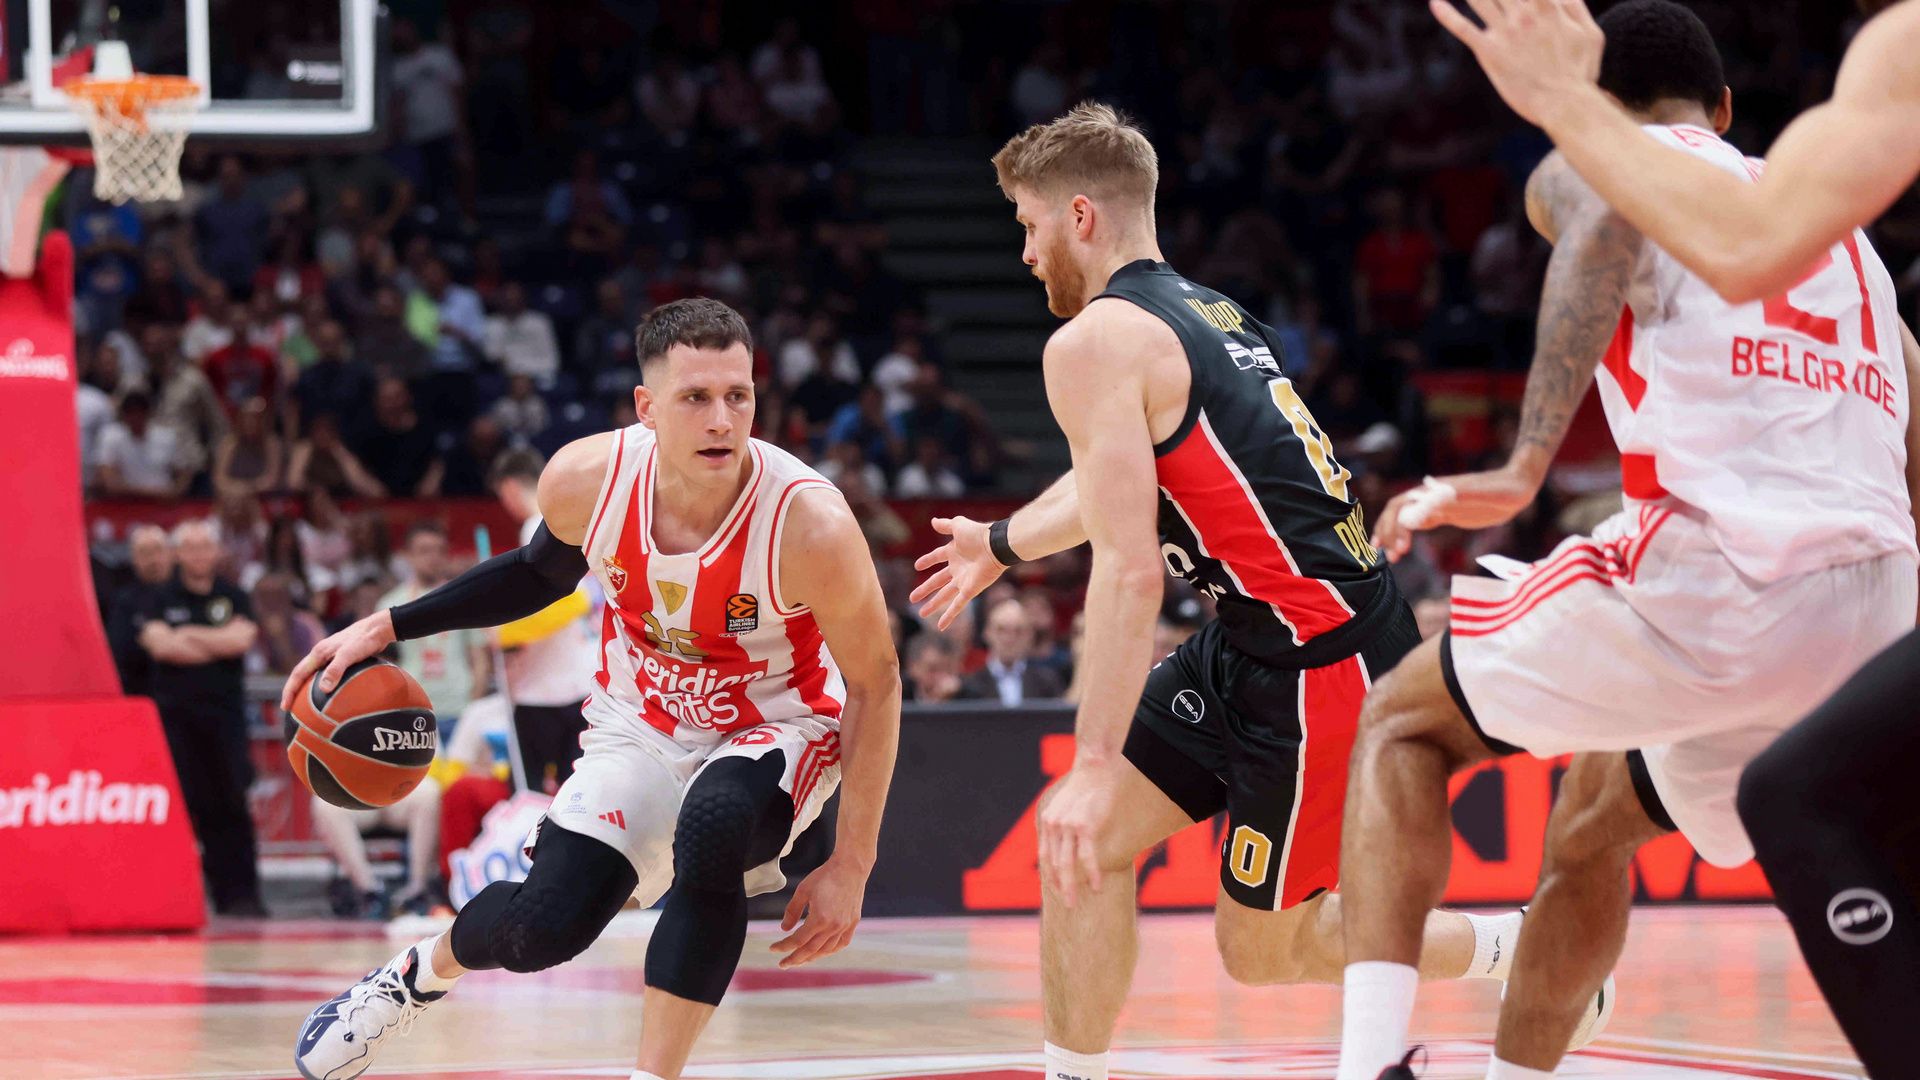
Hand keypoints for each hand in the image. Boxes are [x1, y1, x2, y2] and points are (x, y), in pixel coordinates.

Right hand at [280, 609, 396, 710]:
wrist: (377, 629)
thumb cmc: (363, 640)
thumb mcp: (349, 655)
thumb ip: (336, 670)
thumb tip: (324, 689)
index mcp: (318, 653)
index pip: (298, 674)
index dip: (290, 690)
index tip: (285, 707)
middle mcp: (321, 654)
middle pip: (302, 675)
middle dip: (293, 691)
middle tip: (290, 709)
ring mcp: (330, 656)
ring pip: (313, 674)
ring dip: (306, 688)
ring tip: (305, 705)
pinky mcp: (340, 658)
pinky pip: (326, 674)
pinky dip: (322, 685)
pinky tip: (330, 695)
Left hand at [769, 853, 869, 968]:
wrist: (851, 867)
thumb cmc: (825, 876)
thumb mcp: (802, 891)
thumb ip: (792, 911)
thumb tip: (784, 929)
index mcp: (819, 919)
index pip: (797, 940)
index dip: (783, 946)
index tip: (772, 948)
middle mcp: (833, 927)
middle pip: (810, 950)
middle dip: (794, 959)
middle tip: (782, 964)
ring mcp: (845, 926)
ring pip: (825, 950)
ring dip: (811, 958)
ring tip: (799, 960)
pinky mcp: (853, 923)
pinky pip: (840, 944)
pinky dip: (829, 951)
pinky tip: (821, 952)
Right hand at [909, 516, 1004, 629]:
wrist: (995, 546)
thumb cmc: (978, 534)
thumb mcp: (958, 526)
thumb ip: (945, 525)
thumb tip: (933, 521)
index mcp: (954, 552)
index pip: (937, 557)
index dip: (927, 561)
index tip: (917, 567)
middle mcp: (957, 568)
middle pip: (937, 581)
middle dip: (925, 590)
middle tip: (912, 598)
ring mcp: (963, 581)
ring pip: (944, 596)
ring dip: (933, 605)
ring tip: (921, 614)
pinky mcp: (969, 591)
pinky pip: (957, 605)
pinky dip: (949, 616)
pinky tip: (941, 626)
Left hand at [1037, 757, 1125, 908]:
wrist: (1094, 769)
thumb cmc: (1084, 788)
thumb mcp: (1065, 806)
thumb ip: (1062, 823)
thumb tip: (1065, 841)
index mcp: (1047, 822)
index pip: (1044, 857)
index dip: (1050, 876)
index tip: (1056, 890)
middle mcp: (1053, 825)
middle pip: (1053, 864)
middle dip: (1059, 887)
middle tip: (1067, 905)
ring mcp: (1067, 826)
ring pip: (1066, 864)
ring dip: (1071, 886)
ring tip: (1075, 902)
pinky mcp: (1083, 825)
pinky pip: (1086, 855)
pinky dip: (1091, 872)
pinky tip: (1096, 885)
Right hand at [1370, 467, 1539, 562]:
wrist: (1516, 488)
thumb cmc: (1500, 489)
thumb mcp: (1478, 493)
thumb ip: (1453, 496)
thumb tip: (1424, 501)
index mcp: (1433, 491)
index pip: (1401, 506)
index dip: (1395, 526)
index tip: (1401, 548)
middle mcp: (1430, 497)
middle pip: (1397, 512)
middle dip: (1388, 533)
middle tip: (1389, 558)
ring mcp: (1437, 506)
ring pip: (1404, 518)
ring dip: (1392, 535)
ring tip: (1388, 557)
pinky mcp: (1446, 514)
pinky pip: (1418, 524)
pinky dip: (1406, 535)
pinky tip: (1402, 548)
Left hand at [1430, 0, 1604, 128]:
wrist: (1564, 104)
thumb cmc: (1580, 70)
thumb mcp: (1590, 32)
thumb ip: (1575, 6)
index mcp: (1549, 6)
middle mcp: (1524, 13)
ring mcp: (1505, 32)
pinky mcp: (1489, 52)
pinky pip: (1464, 28)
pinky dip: (1447, 14)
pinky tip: (1435, 3)